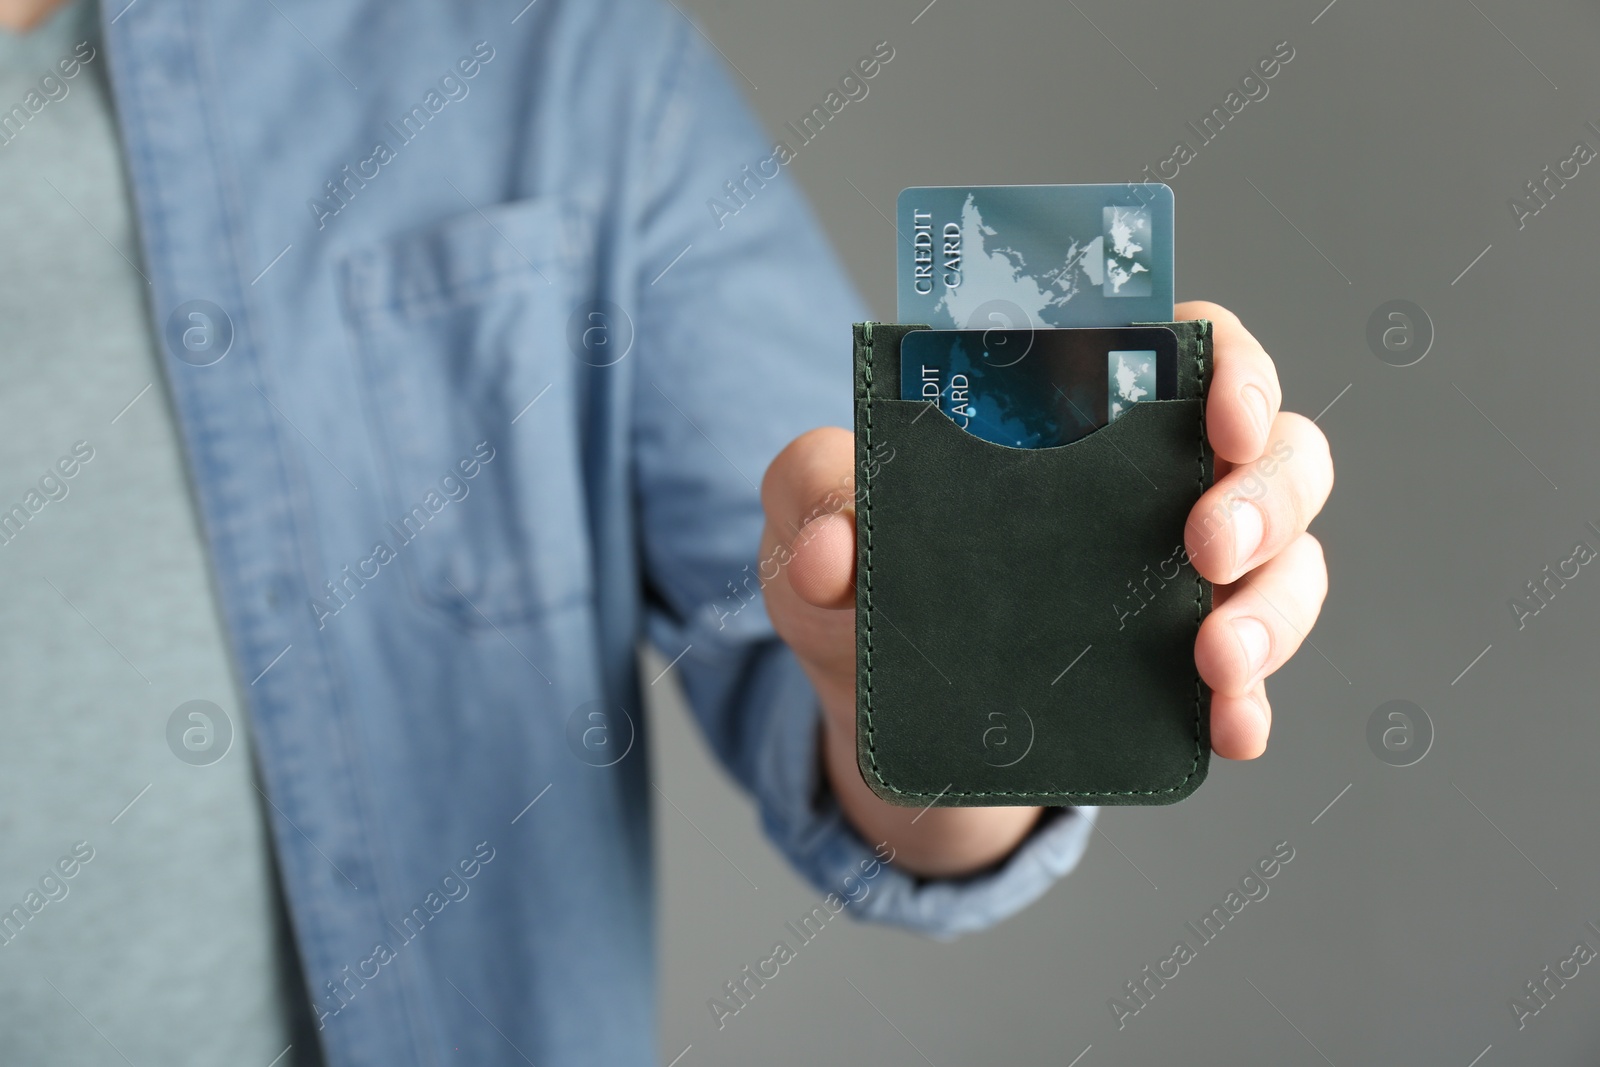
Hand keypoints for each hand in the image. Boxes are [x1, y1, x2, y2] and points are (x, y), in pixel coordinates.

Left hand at [759, 302, 1331, 875]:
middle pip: (1275, 450)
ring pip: (1290, 559)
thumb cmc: (854, 588)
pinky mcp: (1181, 668)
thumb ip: (808, 503)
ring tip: (1215, 658)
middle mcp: (1151, 483)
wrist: (871, 718)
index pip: (1189, 346)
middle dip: (1265, 492)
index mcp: (1075, 412)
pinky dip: (1253, 700)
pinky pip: (1253, 674)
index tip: (1220, 411)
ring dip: (1271, 604)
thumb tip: (835, 547)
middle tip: (1208, 545)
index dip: (1231, 363)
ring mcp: (1179, 578)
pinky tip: (1233, 726)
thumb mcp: (809, 530)